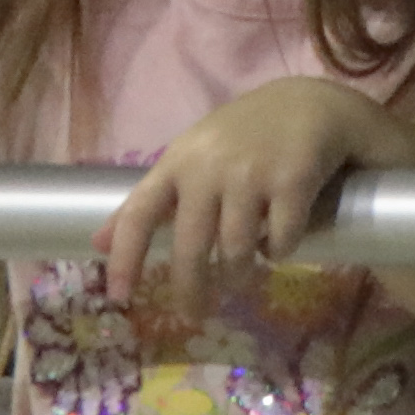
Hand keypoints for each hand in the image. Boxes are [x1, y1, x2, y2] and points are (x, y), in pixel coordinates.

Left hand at [102, 79, 399, 299]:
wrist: (315, 100)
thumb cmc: (248, 133)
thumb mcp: (191, 157)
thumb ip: (151, 199)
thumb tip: (98, 244)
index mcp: (177, 163)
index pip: (138, 215)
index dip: (125, 260)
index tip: (118, 298)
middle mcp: (208, 169)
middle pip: (189, 246)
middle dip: (191, 288)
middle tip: (195, 314)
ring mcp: (251, 174)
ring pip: (236, 248)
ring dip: (239, 273)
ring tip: (242, 278)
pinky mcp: (294, 179)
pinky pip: (281, 237)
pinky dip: (280, 252)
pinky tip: (280, 248)